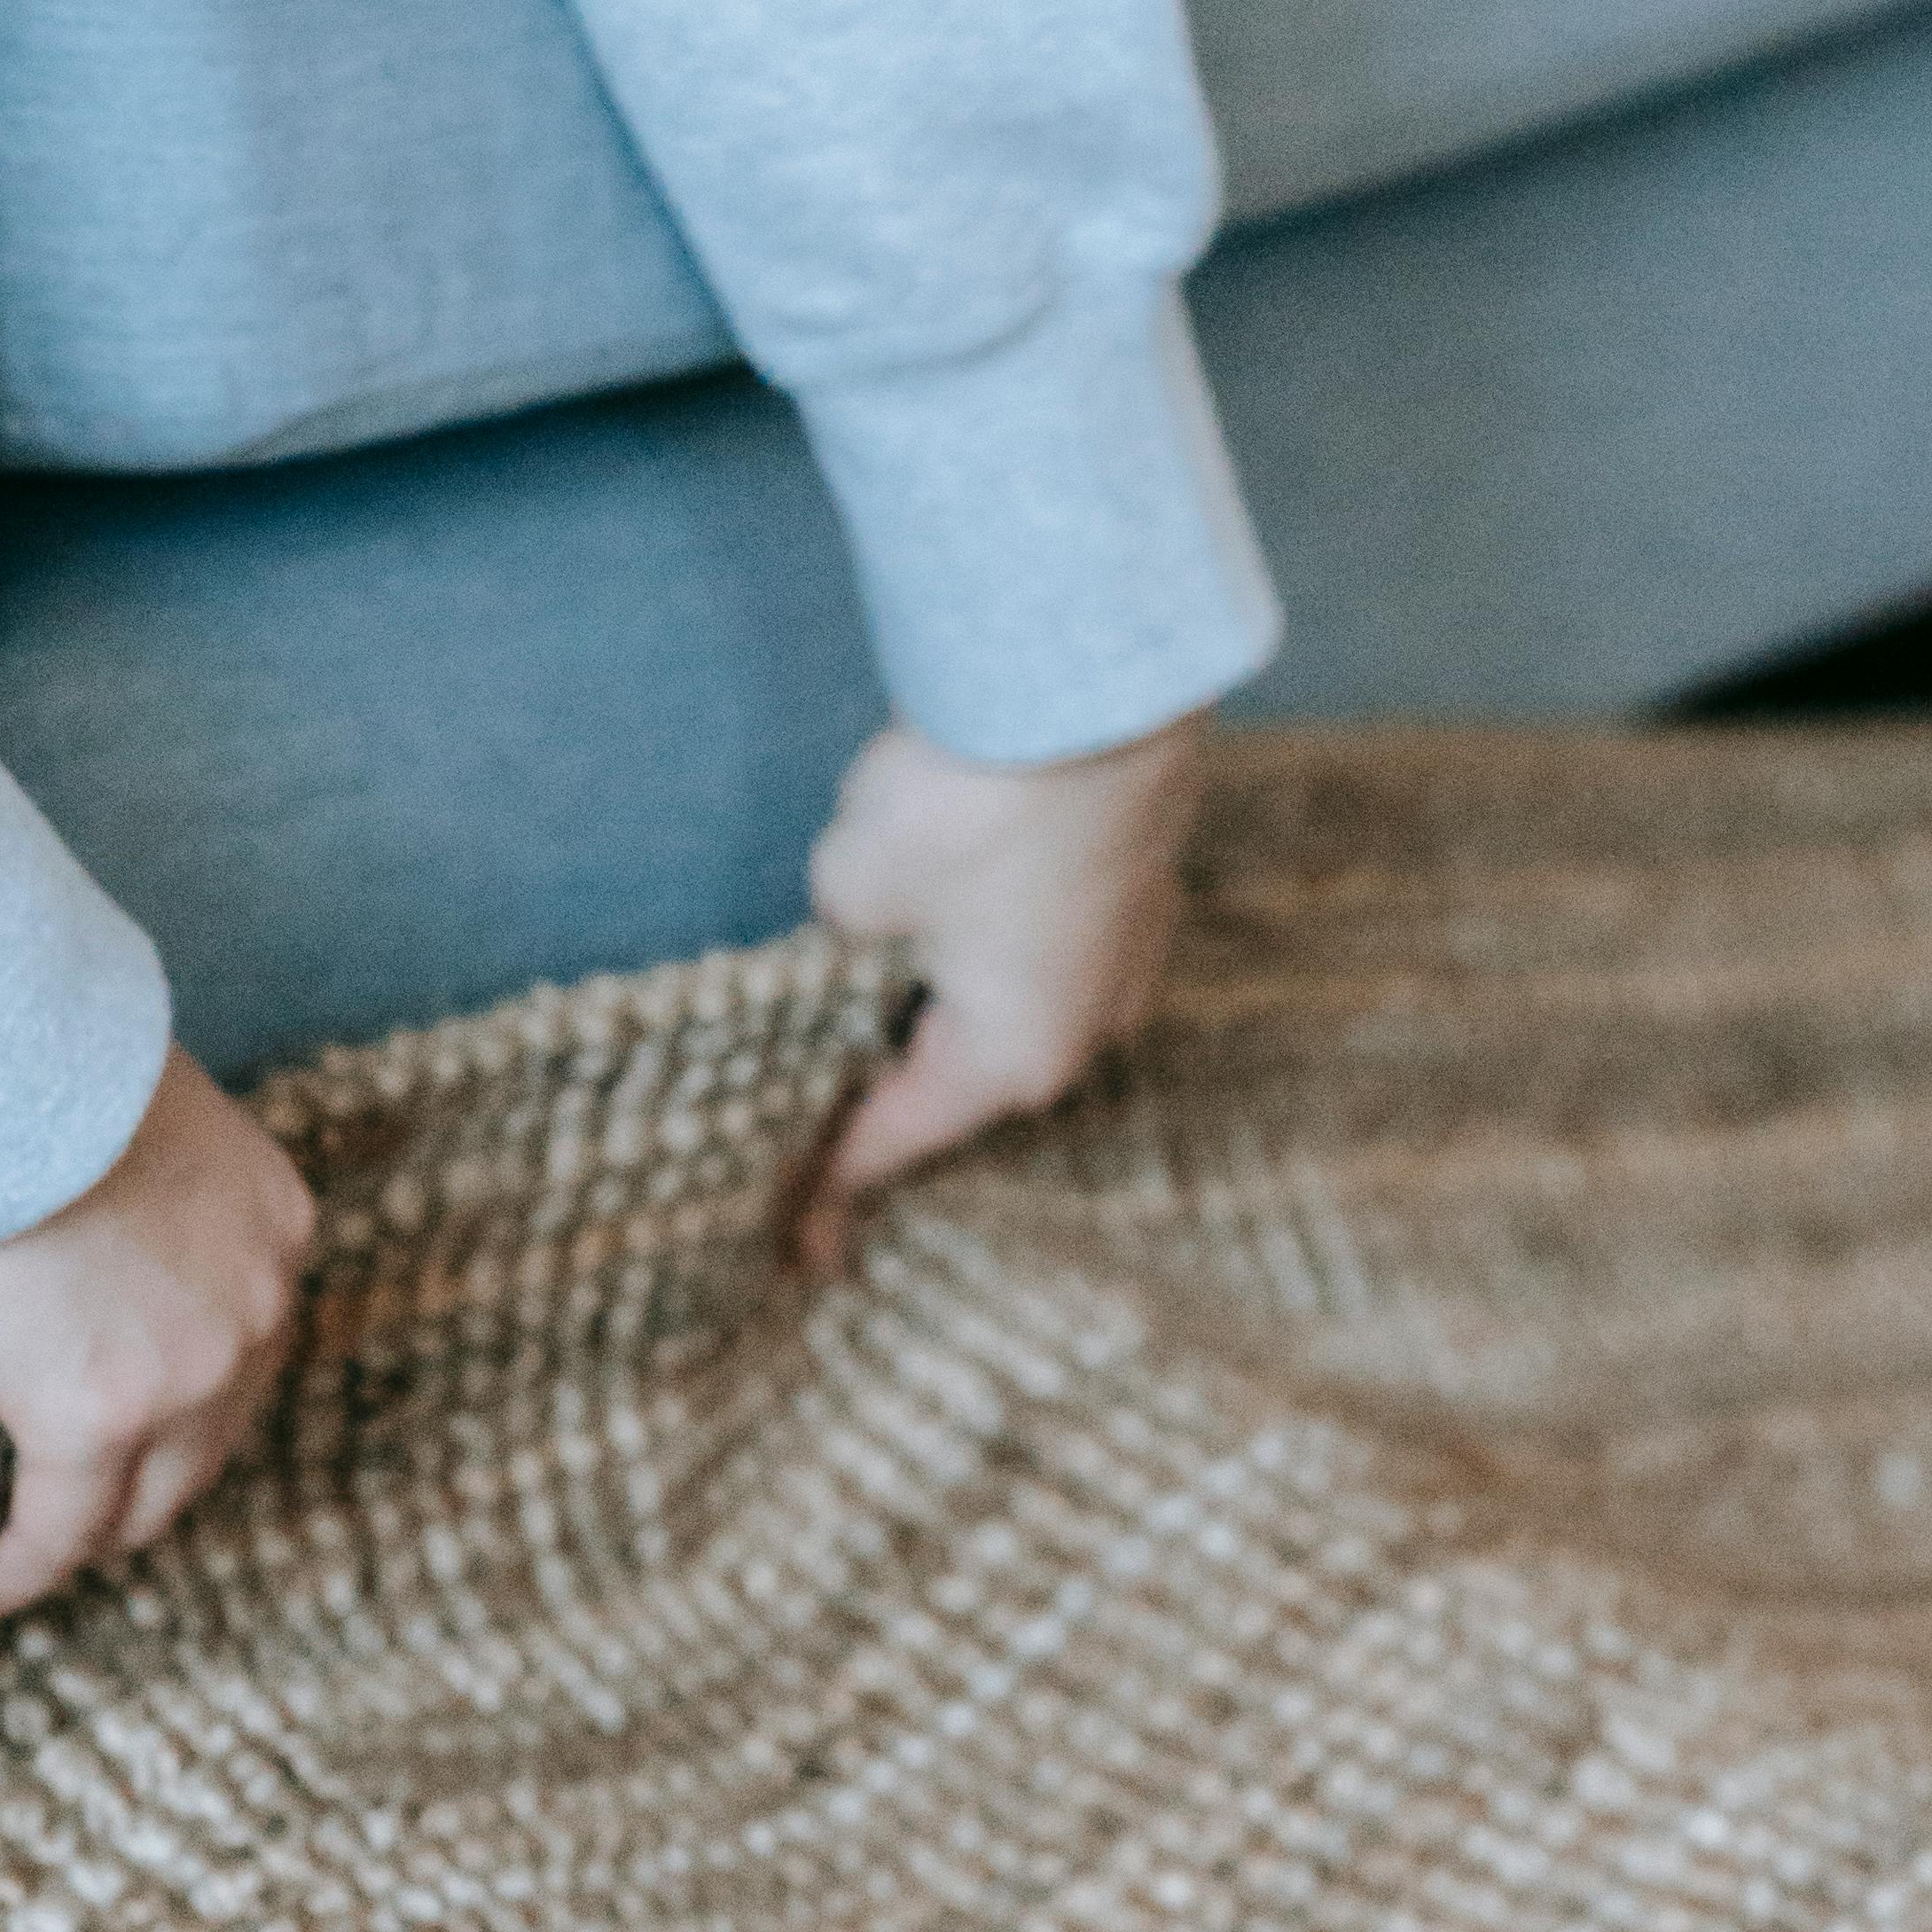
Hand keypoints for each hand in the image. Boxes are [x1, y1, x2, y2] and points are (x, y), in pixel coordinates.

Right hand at [0, 1049, 317, 1619]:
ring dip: (99, 1534)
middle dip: (155, 1483)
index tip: (145, 1424)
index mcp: (276, 1226)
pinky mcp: (94, 1420)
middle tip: (94, 1514)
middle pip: (212, 1439)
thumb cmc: (38, 1054)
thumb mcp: (140, 1107)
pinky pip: (59, 1527)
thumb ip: (145, 1174)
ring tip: (45, 1556)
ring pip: (149, 1500)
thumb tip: (87, 1203)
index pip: (243, 1345)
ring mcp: (187, 1377)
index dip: (192, 1396)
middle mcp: (257, 1313)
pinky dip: (24, 1567)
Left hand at [799, 709, 1211, 1275]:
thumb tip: (863, 921)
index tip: (798, 1250)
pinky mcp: (1133, 878)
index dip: (828, 1186)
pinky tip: (940, 899)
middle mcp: (1087, 1022)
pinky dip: (982, 936)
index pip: (893, 1138)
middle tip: (815, 1108)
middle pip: (959, 1073)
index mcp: (1011, 1059)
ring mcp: (1126, 949)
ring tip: (867, 989)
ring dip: (938, 993)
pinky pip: (1038, 937)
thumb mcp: (852, 888)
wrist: (1096, 681)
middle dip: (888, 1078)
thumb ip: (841, 936)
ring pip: (1005, 1000)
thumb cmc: (973, 805)